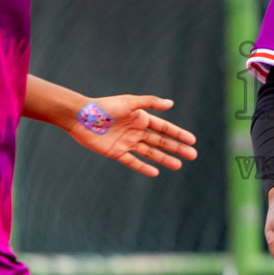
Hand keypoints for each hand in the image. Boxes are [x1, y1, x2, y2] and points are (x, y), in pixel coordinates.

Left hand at [71, 95, 196, 175]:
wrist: (80, 117)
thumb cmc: (104, 106)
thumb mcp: (129, 102)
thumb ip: (149, 103)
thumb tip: (171, 103)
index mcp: (140, 117)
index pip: (164, 128)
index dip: (178, 134)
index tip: (192, 140)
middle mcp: (136, 130)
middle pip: (161, 141)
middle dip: (177, 148)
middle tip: (193, 155)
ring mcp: (127, 142)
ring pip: (150, 152)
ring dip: (164, 159)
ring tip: (179, 166)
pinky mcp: (116, 152)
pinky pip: (133, 161)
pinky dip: (144, 167)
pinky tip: (155, 172)